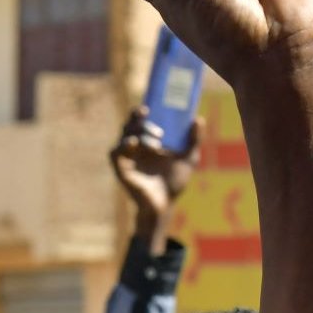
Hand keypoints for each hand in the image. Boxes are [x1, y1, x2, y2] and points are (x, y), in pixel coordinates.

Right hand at [110, 106, 203, 225]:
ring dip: (137, 134)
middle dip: (140, 122)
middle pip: (130, 125)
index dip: (139, 112)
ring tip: (155, 145)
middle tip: (159, 131)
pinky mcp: (121, 169)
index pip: (139, 120)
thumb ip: (194, 140)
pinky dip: (121, 146)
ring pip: (123, 136)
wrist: (165, 204)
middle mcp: (136, 147)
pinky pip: (114, 153)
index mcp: (148, 140)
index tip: (148, 108)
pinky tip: (133, 144)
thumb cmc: (174, 182)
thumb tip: (198, 120)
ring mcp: (127, 157)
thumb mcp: (188, 159)